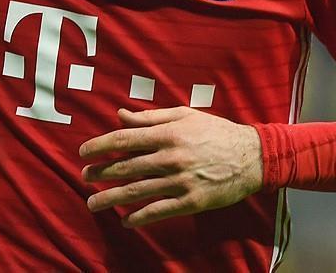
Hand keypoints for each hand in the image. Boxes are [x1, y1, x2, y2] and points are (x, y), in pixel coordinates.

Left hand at [79, 107, 262, 227]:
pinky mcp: (191, 201)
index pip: (124, 139)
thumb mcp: (185, 116)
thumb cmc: (216, 132)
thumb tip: (120, 115)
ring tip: (93, 203)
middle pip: (125, 167)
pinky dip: (139, 218)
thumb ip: (150, 117)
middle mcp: (171, 157)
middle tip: (83, 177)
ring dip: (110, 198)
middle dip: (100, 173)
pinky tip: (126, 221)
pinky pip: (159, 211)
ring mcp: (180, 181)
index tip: (83, 152)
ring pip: (137, 192)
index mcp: (168, 133)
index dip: (99, 146)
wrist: (252, 157)